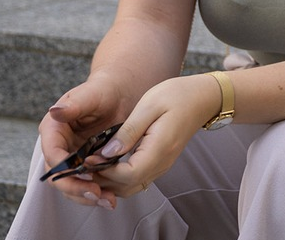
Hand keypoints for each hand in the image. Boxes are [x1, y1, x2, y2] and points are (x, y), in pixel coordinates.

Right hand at [37, 78, 127, 209]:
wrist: (119, 95)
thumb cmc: (103, 90)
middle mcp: (58, 146)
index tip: (84, 176)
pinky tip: (111, 198)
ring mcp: (71, 157)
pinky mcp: (85, 165)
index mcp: (53, 130)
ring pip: (71, 184)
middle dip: (75, 188)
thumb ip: (74, 105)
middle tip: (97, 194)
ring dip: (86, 196)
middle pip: (58, 175)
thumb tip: (55, 111)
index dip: (64, 169)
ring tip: (107, 201)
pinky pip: (86, 183)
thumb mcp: (91, 94)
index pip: (52, 155)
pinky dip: (96, 192)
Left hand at [82, 73, 221, 205]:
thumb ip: (127, 132)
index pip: (127, 175)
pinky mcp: (159, 162)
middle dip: (101, 181)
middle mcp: (161, 163)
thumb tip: (106, 154)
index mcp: (159, 149)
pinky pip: (136, 179)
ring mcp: (162, 165)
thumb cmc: (177, 96)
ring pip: (130, 187)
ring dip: (109, 182)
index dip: (104, 171)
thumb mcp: (149, 105)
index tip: (87, 158)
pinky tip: (107, 163)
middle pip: (126, 187)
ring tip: (92, 164)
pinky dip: (118, 178)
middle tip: (82, 165)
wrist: (202, 98)